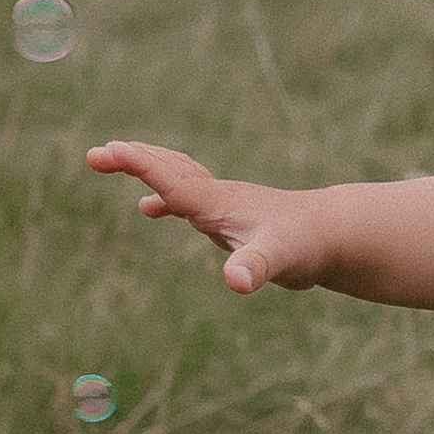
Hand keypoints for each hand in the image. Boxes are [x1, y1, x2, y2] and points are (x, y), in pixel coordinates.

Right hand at [88, 141, 326, 293]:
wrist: (335, 234)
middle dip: (133, 160)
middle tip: (97, 154)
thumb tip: (236, 281)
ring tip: (114, 158)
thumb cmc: (306, 246)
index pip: (170, 179)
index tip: (105, 152)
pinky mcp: (231, 216)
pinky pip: (188, 197)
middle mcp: (217, 197)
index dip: (138, 165)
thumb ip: (255, 267)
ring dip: (146, 168)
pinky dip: (164, 195)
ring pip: (178, 177)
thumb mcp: (279, 260)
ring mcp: (224, 204)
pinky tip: (150, 208)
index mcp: (218, 203)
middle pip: (169, 169)